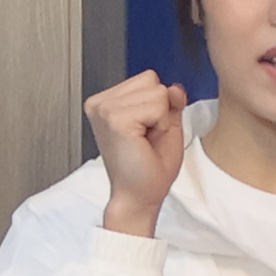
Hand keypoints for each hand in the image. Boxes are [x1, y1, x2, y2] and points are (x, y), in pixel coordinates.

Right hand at [86, 71, 191, 238]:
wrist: (138, 197)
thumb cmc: (148, 168)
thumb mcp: (166, 125)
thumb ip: (170, 101)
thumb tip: (174, 86)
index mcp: (107, 102)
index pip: (148, 78)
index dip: (159, 106)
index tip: (146, 131)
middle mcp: (101, 102)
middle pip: (152, 80)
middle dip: (160, 110)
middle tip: (146, 138)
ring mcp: (105, 109)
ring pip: (157, 91)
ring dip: (160, 119)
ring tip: (144, 140)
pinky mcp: (114, 118)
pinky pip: (157, 105)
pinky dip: (160, 125)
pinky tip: (143, 142)